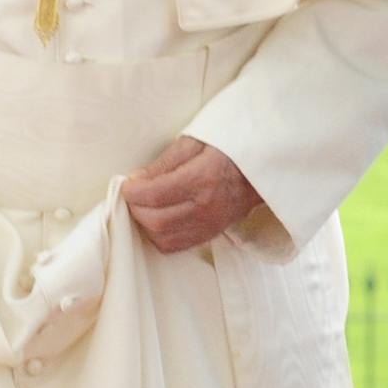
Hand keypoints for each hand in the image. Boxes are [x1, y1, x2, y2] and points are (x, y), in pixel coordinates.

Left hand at [121, 136, 261, 253]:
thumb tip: (137, 179)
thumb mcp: (196, 141)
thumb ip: (165, 162)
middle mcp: (207, 207)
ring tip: (146, 205)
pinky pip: (175, 246)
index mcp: (203, 178)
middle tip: (135, 194)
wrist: (261, 171)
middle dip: (136, 208)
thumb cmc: (229, 149)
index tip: (127, 183)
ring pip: (162, 238)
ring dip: (146, 223)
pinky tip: (159, 218)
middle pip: (155, 221)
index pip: (155, 194)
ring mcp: (210, 225)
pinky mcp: (210, 235)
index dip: (133, 191)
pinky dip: (159, 235)